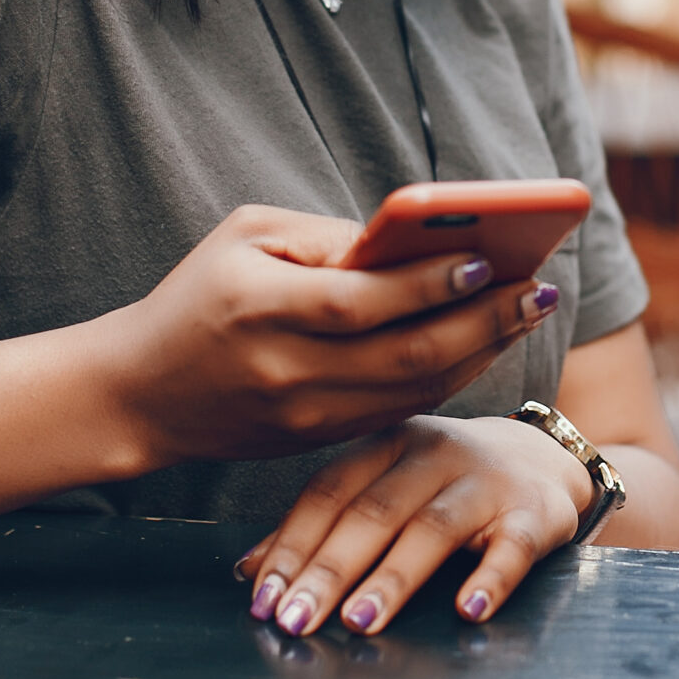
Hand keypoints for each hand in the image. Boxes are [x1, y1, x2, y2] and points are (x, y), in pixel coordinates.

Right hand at [101, 206, 557, 469]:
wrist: (139, 394)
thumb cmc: (198, 294)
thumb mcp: (247, 236)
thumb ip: (329, 236)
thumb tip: (415, 240)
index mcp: (262, 305)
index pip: (365, 300)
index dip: (433, 282)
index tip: (489, 259)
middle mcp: (287, 368)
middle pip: (408, 352)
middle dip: (485, 320)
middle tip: (538, 287)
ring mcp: (304, 415)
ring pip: (415, 389)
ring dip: (482, 351)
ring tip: (527, 311)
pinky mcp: (315, 442)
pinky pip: (399, 410)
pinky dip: (449, 378)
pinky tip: (482, 345)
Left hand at [238, 415, 594, 637]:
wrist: (542, 460)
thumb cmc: (444, 483)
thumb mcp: (383, 486)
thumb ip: (322, 524)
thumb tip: (247, 571)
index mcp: (387, 443)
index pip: (329, 492)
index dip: (292, 545)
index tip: (263, 596)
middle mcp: (433, 452)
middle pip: (373, 511)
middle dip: (329, 570)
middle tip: (295, 620)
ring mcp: (485, 480)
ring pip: (433, 527)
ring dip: (393, 577)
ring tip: (359, 622)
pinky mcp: (533, 513)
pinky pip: (512, 545)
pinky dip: (491, 578)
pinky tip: (468, 610)